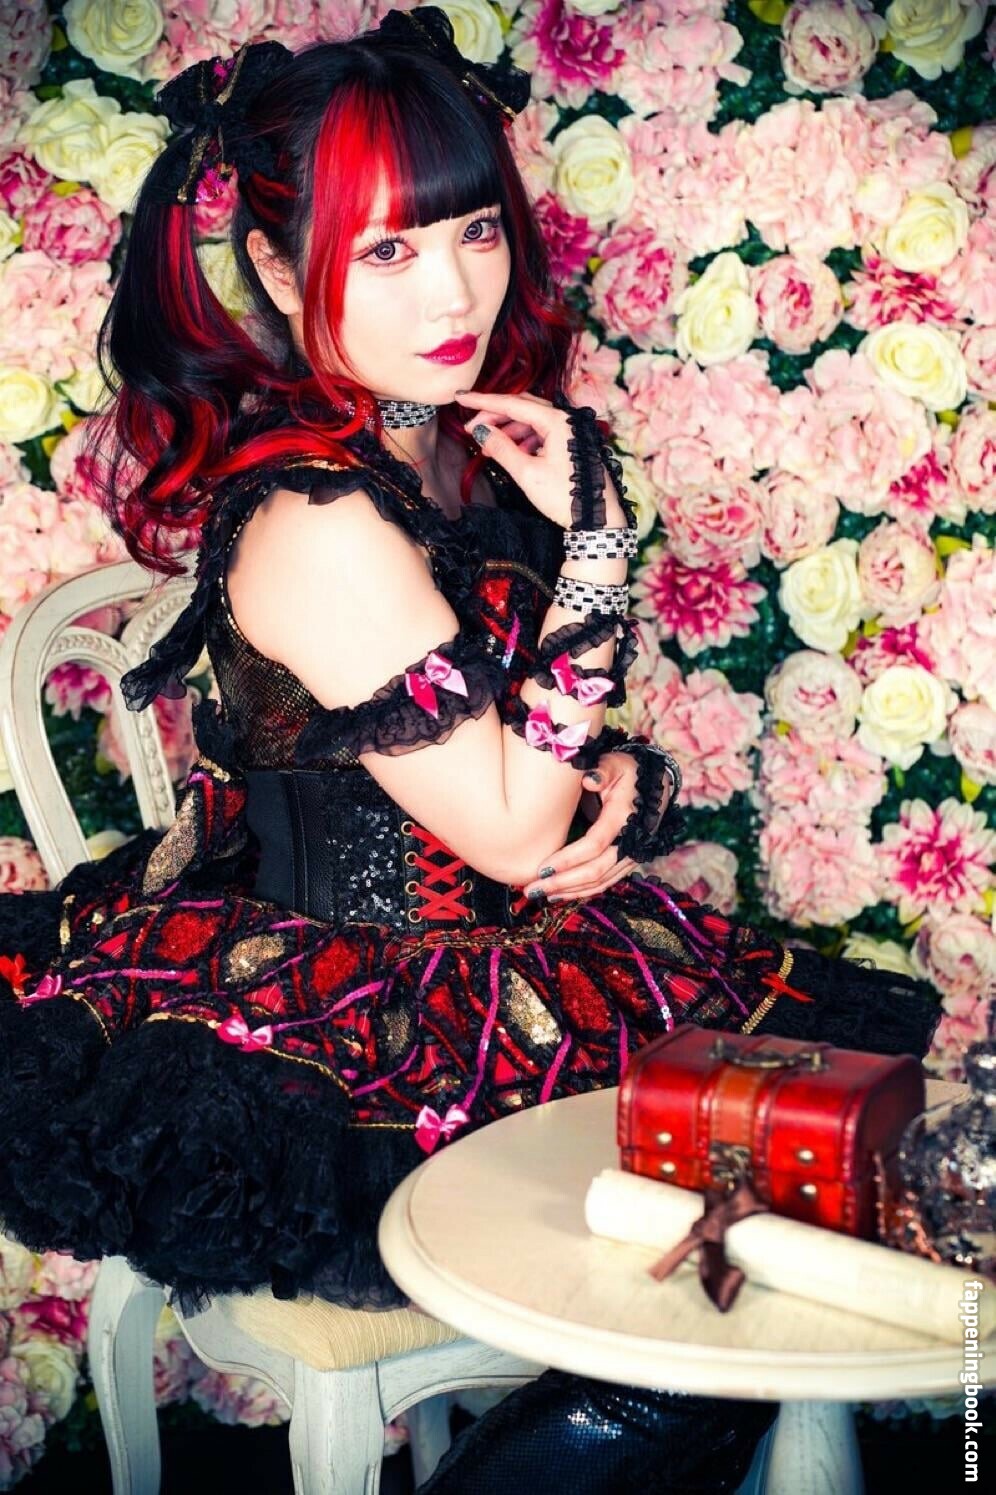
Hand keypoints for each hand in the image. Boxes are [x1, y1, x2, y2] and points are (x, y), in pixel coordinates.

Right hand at [456, 388, 610, 530]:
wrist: (597, 519)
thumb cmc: (565, 497)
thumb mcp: (527, 474)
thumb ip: (501, 448)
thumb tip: (481, 431)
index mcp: (556, 421)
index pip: (512, 404)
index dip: (483, 401)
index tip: (460, 397)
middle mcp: (565, 420)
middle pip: (522, 408)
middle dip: (494, 416)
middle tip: (471, 428)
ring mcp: (569, 431)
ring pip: (531, 421)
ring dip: (508, 430)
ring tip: (488, 447)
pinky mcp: (570, 444)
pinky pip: (541, 433)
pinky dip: (523, 439)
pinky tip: (512, 453)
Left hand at [520, 751, 643, 901]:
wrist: (657, 784)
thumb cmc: (628, 771)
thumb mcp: (616, 763)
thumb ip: (603, 769)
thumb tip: (589, 780)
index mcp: (624, 815)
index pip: (595, 844)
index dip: (568, 859)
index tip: (541, 868)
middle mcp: (632, 840)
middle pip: (596, 870)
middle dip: (563, 882)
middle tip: (532, 889)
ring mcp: (632, 854)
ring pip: (601, 881)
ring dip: (570, 891)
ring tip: (540, 894)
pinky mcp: (628, 861)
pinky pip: (606, 882)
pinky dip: (583, 891)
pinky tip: (560, 894)